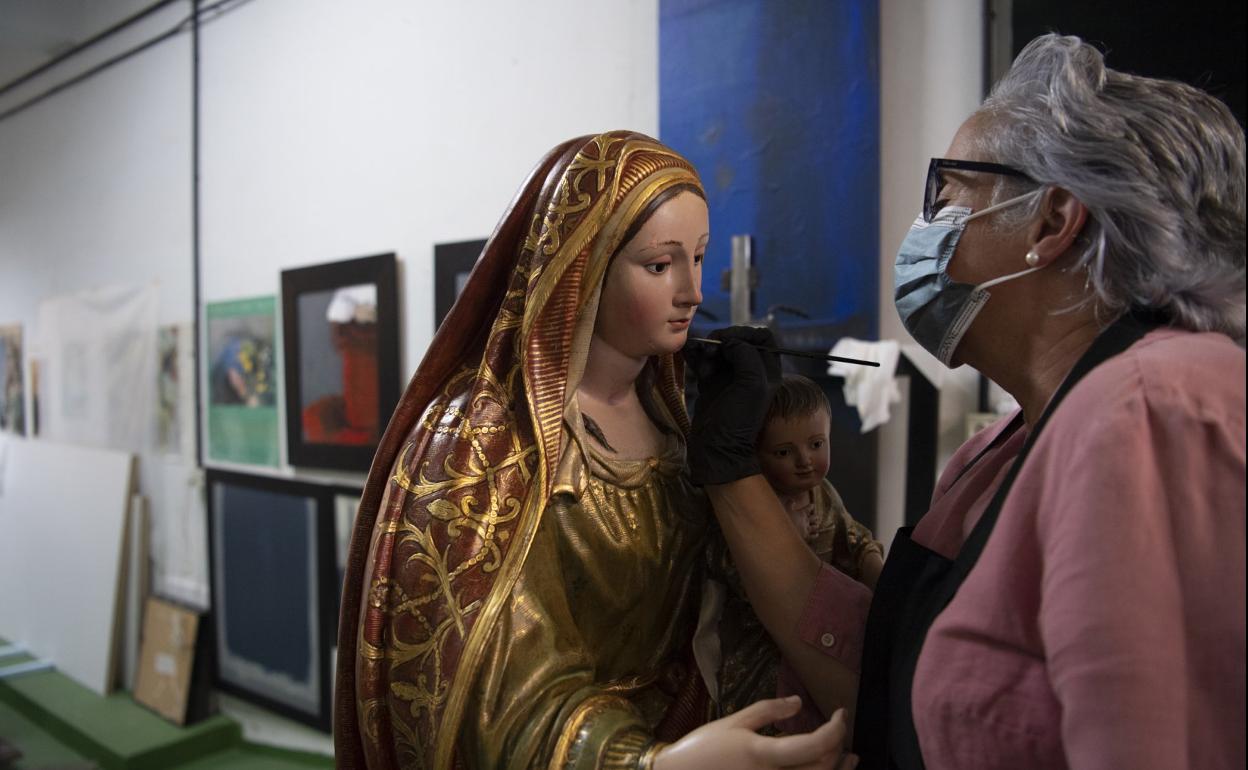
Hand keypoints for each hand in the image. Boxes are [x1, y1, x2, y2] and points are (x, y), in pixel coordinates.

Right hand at [653, 698, 856, 769]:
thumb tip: (798, 703)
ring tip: (849, 759)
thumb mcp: (734, 722)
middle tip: (840, 730)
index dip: (836, 729)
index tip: (841, 714)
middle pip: (822, 768)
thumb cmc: (703, 749)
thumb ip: (768, 711)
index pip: (814, 745)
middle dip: (838, 748)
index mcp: (763, 754)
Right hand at [686, 326, 781, 485]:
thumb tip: (730, 342)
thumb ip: (747, 356)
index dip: (745, 333)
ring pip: (719, 350)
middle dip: (722, 340)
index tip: (727, 340)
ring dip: (707, 347)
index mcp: (766, 371)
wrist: (716, 448)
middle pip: (737, 340)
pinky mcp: (711, 384)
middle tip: (710, 349)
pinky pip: (704, 361)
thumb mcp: (752, 385)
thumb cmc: (739, 419)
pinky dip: (695, 354)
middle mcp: (750, 371)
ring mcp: (729, 377)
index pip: (762, 337)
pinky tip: (687, 353)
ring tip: (698, 354)